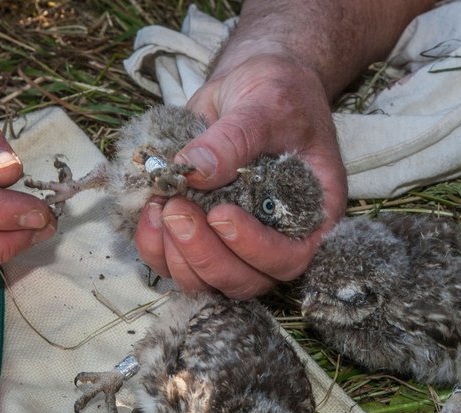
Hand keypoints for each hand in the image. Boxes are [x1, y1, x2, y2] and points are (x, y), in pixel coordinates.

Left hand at [134, 54, 345, 298]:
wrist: (254, 84)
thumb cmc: (278, 92)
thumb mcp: (264, 103)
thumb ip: (234, 138)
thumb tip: (195, 171)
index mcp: (312, 215)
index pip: (290, 258)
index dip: (255, 249)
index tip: (222, 215)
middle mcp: (276, 238)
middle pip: (244, 281)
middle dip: (206, 255)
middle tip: (177, 210)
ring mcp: (236, 243)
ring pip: (206, 281)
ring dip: (177, 256)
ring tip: (161, 206)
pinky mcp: (201, 236)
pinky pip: (175, 262)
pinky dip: (155, 246)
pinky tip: (148, 210)